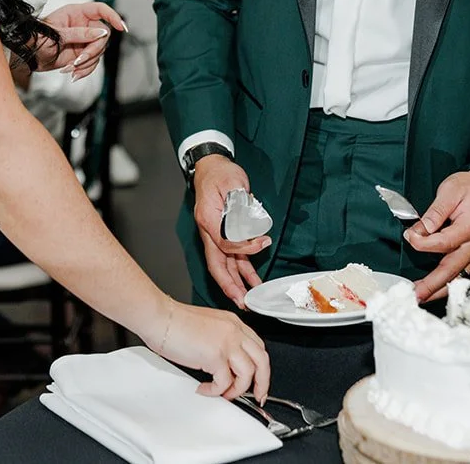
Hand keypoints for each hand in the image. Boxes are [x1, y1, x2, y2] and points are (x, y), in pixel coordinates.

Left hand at [34, 1, 125, 79]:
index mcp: (76, 13)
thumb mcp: (57, 35)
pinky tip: (73, 75)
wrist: (28, 56)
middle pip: (103, 36)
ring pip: (99, 52)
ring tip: (70, 69)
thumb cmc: (37, 38)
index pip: (100, 10)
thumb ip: (79, 34)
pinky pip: (92, 62)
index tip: (122, 27)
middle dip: (93, 50)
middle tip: (78, 60)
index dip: (113, 16)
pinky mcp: (82, 54)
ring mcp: (83, 40)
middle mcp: (83, 25)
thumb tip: (101, 33)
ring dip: (87, 63)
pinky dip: (84, 70)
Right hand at [153, 299, 270, 401]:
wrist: (160, 317)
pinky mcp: (215, 356)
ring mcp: (227, 343)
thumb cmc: (174, 321)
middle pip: (262, 360)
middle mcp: (234, 331)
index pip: (257, 347)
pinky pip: (224, 383)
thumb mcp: (207, 326)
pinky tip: (204, 388)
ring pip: (247, 375)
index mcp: (233, 323)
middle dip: (262, 383)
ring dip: (237, 390)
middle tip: (257, 395)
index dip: (260, 366)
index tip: (257, 379)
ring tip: (223, 393)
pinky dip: (215, 391)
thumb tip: (224, 364)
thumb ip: (221, 341)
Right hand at [192, 155, 269, 307]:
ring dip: (237, 281)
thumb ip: (240, 206)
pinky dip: (242, 269)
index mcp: (208, 219)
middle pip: (216, 263)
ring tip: (250, 298)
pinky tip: (252, 280)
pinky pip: (231, 256)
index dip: (243, 248)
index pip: (224, 243)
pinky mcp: (223, 233)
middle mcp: (208, 230)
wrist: (212, 166)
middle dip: (229, 285)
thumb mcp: (232, 183)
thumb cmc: (221, 172)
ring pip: (224, 263)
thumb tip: (249, 229)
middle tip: (242, 302)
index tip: (261, 243)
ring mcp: (214, 233)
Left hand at [405, 170, 469, 302]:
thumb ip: (435, 212)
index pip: (444, 242)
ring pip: (458, 276)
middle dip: (432, 284)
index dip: (423, 242)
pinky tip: (436, 289)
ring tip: (422, 297)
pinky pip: (462, 274)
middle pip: (452, 269)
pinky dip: (449, 284)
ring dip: (440, 289)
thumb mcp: (450, 191)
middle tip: (416, 293)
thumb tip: (420, 230)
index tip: (409, 236)